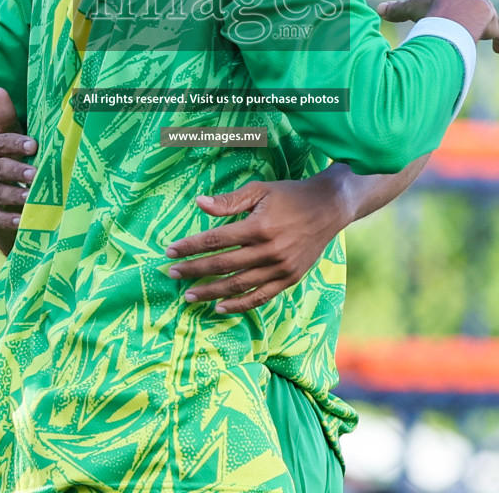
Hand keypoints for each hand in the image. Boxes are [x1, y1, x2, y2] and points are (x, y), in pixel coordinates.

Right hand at [0, 88, 34, 244]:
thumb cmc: (6, 154)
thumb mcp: (7, 136)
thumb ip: (6, 118)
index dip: (15, 143)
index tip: (34, 146)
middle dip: (17, 172)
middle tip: (36, 174)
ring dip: (15, 195)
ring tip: (33, 197)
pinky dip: (7, 218)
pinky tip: (22, 219)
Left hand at [162, 175, 351, 313]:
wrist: (328, 208)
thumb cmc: (290, 196)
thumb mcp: (259, 190)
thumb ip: (229, 201)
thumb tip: (199, 203)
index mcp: (258, 227)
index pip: (215, 240)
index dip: (190, 247)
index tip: (170, 252)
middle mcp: (269, 250)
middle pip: (222, 265)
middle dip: (194, 270)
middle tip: (172, 274)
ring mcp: (280, 268)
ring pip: (238, 285)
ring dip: (211, 292)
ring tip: (189, 296)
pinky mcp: (290, 279)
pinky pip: (260, 297)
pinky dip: (239, 305)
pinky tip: (220, 307)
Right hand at [377, 0, 498, 53]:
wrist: (457, 16)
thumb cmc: (432, 8)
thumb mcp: (411, 7)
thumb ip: (397, 9)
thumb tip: (378, 10)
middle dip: (461, 2)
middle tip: (452, 17)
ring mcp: (484, 2)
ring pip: (482, 10)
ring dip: (478, 21)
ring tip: (473, 35)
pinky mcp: (494, 20)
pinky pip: (498, 30)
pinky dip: (498, 39)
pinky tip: (498, 50)